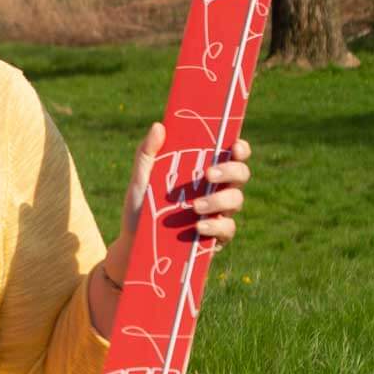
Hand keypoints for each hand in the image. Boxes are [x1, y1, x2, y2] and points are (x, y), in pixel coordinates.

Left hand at [88, 125, 251, 332]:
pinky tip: (199, 226)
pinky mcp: (216, 240)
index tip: (235, 146)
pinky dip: (216, 226)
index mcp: (204, 172)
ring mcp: (219, 215)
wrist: (133, 247)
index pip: (232, 156)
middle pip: (241, 176)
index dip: (240, 148)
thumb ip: (147, 154)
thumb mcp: (139, 181)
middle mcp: (217, 191)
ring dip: (219, 200)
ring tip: (195, 206)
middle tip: (208, 174)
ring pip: (236, 201)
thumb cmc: (140, 210)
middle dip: (230, 171)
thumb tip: (158, 126)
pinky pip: (227, 230)